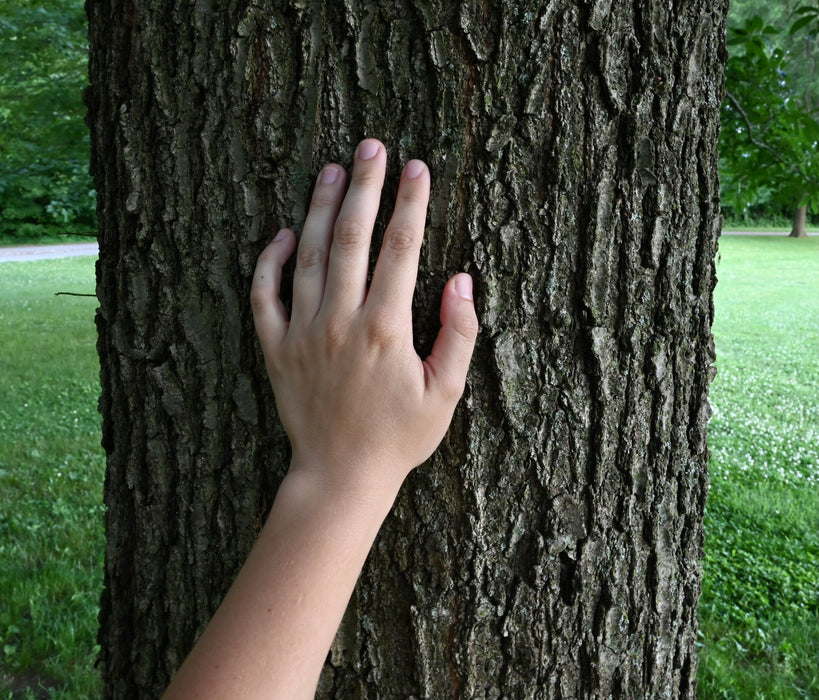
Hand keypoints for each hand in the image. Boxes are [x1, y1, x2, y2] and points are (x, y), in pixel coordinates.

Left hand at [251, 138, 477, 497]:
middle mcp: (340, 321)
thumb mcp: (446, 394)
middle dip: (364, 187)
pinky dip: (270, 261)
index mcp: (385, 329)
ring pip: (309, 255)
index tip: (417, 167)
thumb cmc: (399, 438)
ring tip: (331, 169)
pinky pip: (265, 295)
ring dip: (320, 208)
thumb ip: (458, 335)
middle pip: (352, 237)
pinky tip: (284, 233)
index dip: (411, 204)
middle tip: (371, 146)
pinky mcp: (276, 348)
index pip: (401, 249)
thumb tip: (461, 281)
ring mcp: (303, 332)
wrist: (340, 476)